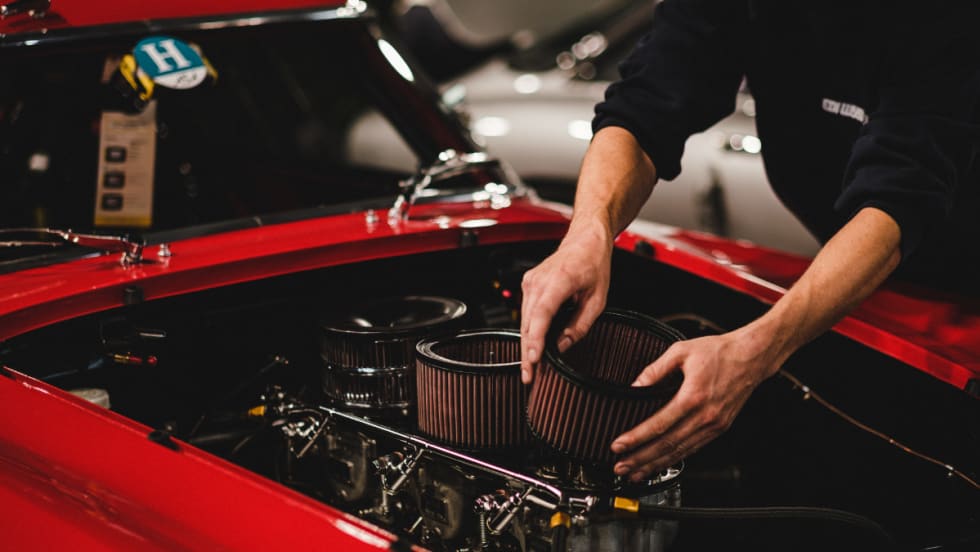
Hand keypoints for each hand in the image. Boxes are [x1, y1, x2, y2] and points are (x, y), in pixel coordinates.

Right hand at [520, 223, 612, 383]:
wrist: (585, 240)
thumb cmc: (593, 263)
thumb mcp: (598, 299)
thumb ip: (580, 325)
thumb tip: (564, 345)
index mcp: (559, 280)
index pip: (541, 315)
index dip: (536, 340)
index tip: (534, 360)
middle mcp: (538, 281)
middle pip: (528, 323)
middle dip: (528, 352)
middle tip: (529, 377)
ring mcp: (530, 282)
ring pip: (525, 321)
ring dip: (527, 344)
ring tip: (530, 367)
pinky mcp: (528, 285)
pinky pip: (526, 313)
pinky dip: (529, 330)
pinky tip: (533, 346)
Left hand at [610, 327, 783, 480]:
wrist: (751, 356)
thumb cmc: (719, 352)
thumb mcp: (681, 351)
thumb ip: (655, 369)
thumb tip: (635, 385)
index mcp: (693, 396)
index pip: (658, 425)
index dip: (636, 438)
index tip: (618, 446)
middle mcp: (705, 416)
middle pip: (667, 445)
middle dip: (641, 459)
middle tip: (620, 467)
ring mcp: (714, 425)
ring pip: (680, 452)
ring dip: (655, 465)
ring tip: (636, 473)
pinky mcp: (719, 428)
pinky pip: (694, 449)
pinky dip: (675, 460)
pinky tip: (661, 464)